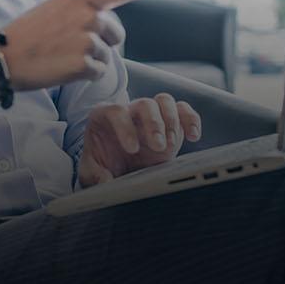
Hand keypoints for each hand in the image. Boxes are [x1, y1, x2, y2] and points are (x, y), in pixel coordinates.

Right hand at [0, 0, 179, 89]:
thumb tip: (106, 25)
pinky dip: (84, 76)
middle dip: (101, 43)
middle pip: (116, 34)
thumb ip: (82, 11)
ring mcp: (89, 38)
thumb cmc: (26, 35)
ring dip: (88, 60)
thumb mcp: (54, 10)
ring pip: (106, 55)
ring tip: (59, 56)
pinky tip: (62, 69)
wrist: (3, 58)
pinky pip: (98, 72)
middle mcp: (89, 14)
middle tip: (68, 46)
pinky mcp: (86, 62)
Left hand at [78, 93, 202, 186]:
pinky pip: (183, 110)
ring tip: (172, 145)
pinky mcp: (170, 122)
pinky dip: (191, 120)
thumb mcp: (91, 171)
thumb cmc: (102, 164)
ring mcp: (151, 114)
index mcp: (105, 116)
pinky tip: (193, 137)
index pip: (116, 111)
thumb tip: (105, 182)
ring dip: (172, 120)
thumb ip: (94, 175)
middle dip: (154, 124)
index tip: (132, 149)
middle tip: (158, 147)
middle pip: (144, 104)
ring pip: (164, 101)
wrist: (117, 166)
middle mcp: (130, 111)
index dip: (125, 128)